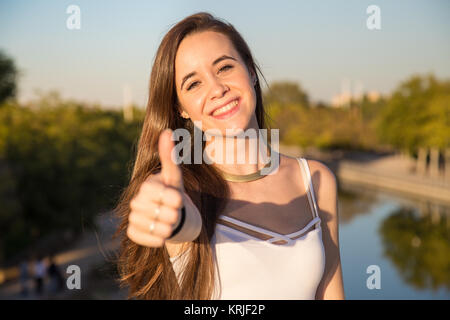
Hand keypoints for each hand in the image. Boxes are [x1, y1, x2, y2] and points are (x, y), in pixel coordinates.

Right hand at [127, 129, 184, 246]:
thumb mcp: (175, 176)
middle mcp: (136, 201)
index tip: (179, 200)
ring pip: (152, 226)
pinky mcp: (133, 232)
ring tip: (171, 223)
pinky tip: (163, 234)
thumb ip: (170, 157)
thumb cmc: (173, 193)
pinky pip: (143, 238)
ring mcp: (133, 217)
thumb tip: (167, 131)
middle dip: (172, 214)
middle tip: (176, 213)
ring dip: (167, 228)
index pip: (159, 193)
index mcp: (147, 186)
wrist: (172, 215)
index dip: (173, 198)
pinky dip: (156, 239)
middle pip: (158, 212)